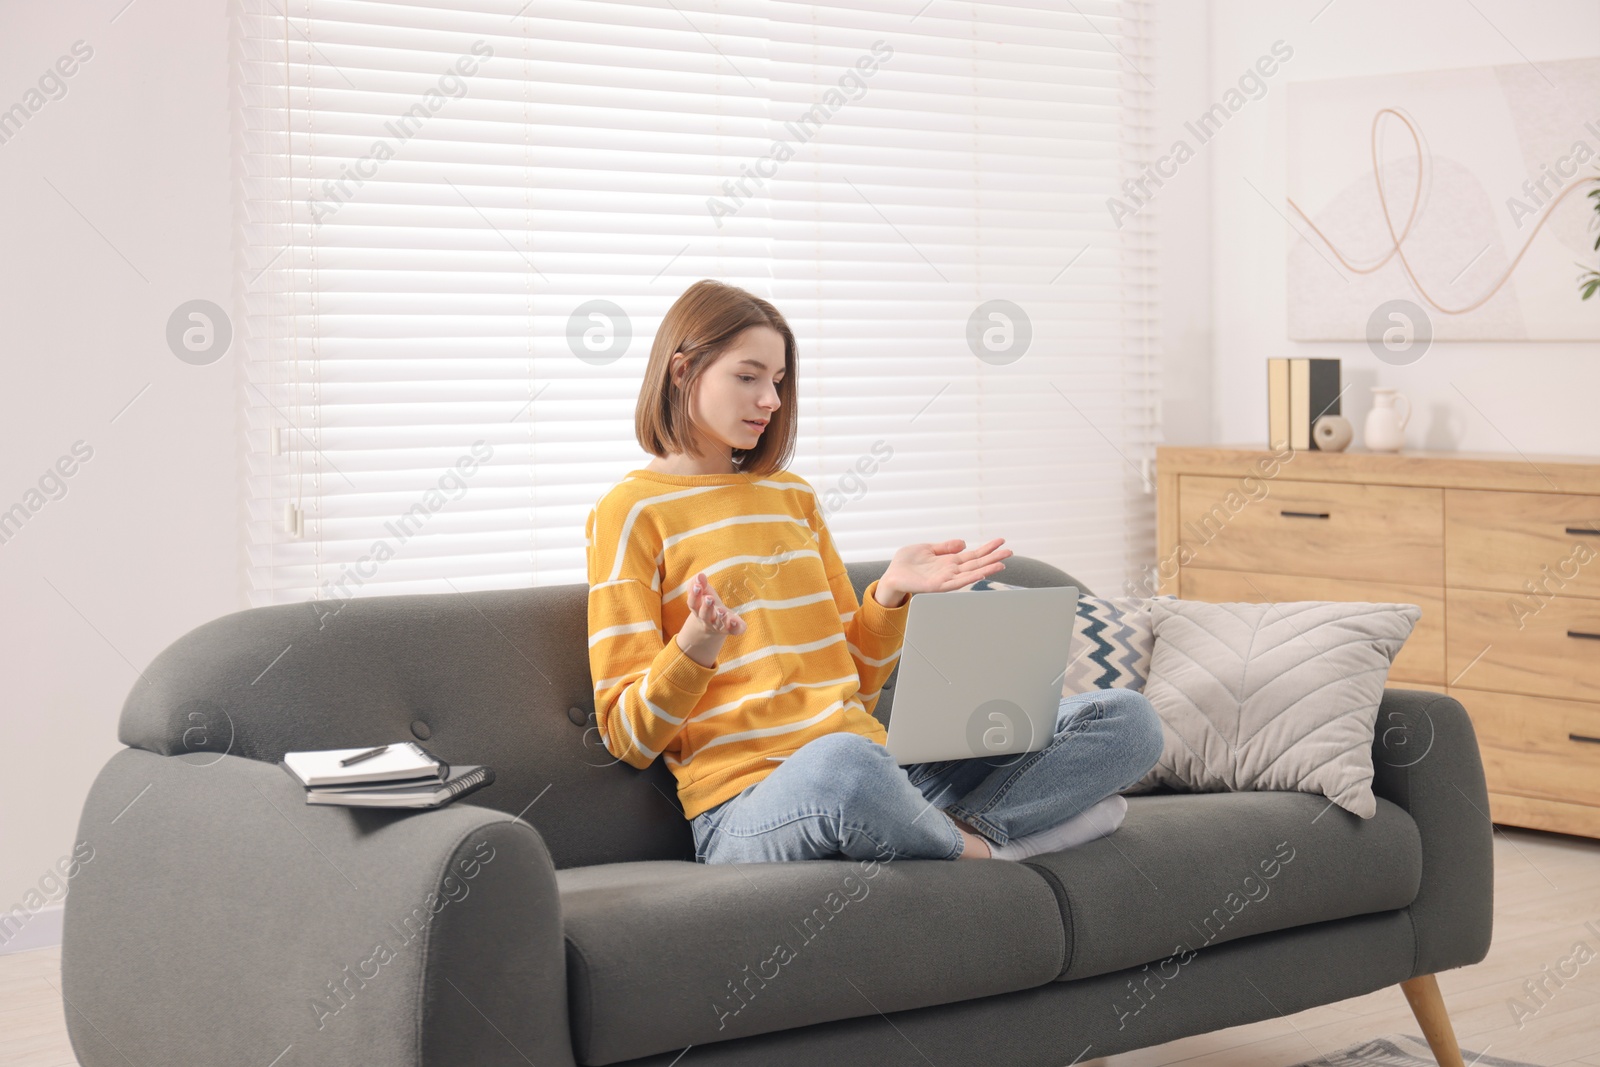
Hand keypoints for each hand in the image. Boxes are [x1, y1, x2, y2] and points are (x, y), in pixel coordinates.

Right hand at [684, 572, 746, 637]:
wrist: (713, 626)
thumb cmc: (707, 604)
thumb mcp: (703, 593)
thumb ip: (699, 584)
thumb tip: (700, 574)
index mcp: (698, 609)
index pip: (693, 603)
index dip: (694, 595)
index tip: (697, 586)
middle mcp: (707, 619)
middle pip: (704, 615)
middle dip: (707, 607)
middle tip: (709, 598)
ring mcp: (719, 626)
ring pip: (718, 623)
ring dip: (720, 617)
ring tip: (722, 610)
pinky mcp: (731, 629)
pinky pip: (734, 630)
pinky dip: (735, 627)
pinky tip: (737, 621)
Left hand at [879, 538, 1012, 601]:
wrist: (891, 577)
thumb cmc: (906, 564)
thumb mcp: (927, 548)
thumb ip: (945, 547)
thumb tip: (963, 542)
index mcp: (949, 561)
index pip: (973, 554)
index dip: (987, 548)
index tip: (1001, 541)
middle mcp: (951, 570)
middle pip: (977, 563)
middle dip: (993, 557)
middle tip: (1010, 551)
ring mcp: (946, 579)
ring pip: (972, 572)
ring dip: (987, 568)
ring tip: (1003, 563)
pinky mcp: (939, 586)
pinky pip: (958, 582)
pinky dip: (971, 577)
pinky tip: (982, 573)